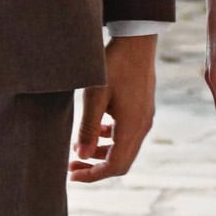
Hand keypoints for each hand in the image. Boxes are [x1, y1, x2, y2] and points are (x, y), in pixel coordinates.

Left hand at [70, 34, 155, 182]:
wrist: (136, 40)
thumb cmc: (113, 65)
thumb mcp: (95, 96)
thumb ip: (88, 128)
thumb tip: (81, 156)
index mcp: (132, 127)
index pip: (115, 166)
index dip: (92, 175)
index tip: (71, 174)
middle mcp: (142, 126)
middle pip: (121, 162)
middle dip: (95, 167)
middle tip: (71, 166)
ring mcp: (144, 118)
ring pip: (124, 148)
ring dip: (101, 153)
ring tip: (79, 148)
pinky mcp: (142, 109)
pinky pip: (127, 134)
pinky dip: (110, 139)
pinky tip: (95, 128)